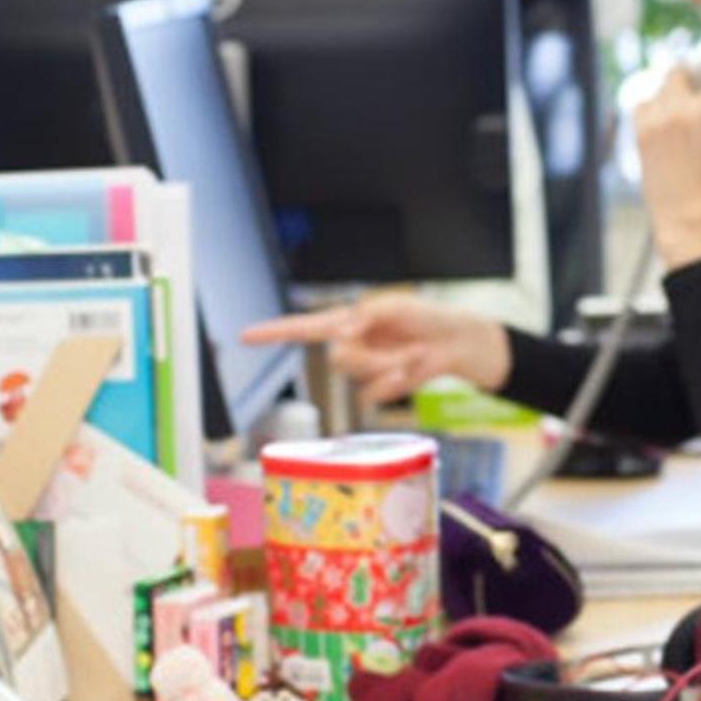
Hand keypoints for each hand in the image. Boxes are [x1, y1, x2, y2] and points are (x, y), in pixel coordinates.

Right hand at [241, 293, 509, 405]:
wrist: (455, 343)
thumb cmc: (424, 317)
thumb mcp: (394, 306)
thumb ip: (364, 315)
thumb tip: (342, 331)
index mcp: (346, 321)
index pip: (301, 328)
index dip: (272, 333)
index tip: (245, 336)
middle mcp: (349, 345)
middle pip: (337, 360)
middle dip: (368, 356)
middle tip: (396, 345)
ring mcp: (363, 369)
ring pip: (357, 378)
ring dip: (388, 367)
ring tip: (413, 353)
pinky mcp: (378, 388)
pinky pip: (371, 395)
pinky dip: (393, 384)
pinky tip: (411, 371)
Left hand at [634, 16, 700, 269]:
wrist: (682, 214)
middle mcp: (674, 114)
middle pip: (680, 70)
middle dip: (693, 71)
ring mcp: (651, 122)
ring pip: (660, 87)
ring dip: (674, 89)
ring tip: (687, 108)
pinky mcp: (637, 132)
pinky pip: (644, 103)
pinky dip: (656, 104)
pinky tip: (668, 118)